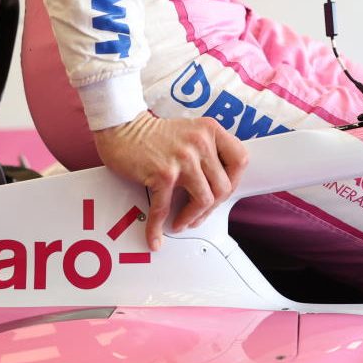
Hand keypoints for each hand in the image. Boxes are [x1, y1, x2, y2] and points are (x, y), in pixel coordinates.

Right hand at [92, 112, 247, 250]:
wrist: (122, 127)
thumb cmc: (153, 134)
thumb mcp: (190, 132)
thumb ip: (206, 151)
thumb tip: (216, 185)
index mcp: (210, 131)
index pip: (240, 160)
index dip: (235, 182)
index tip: (222, 193)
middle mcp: (200, 142)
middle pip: (223, 186)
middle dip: (211, 207)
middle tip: (198, 214)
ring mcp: (183, 158)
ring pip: (204, 200)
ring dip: (192, 217)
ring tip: (181, 222)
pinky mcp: (163, 173)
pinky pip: (165, 208)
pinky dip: (158, 226)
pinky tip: (155, 235)